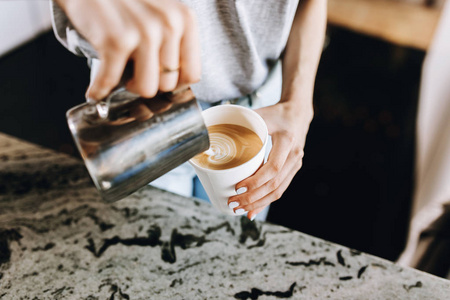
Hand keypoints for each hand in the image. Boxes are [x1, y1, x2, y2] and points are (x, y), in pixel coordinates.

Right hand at [56, 0, 200, 99]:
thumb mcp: (161, 11)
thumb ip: (173, 39)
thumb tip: (176, 81)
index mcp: (184, 19)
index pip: (192, 74)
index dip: (174, 82)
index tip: (160, 79)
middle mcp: (168, 25)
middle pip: (168, 84)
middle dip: (150, 82)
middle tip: (135, 71)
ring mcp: (144, 33)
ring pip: (146, 88)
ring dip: (129, 86)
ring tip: (120, 73)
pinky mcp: (116, 40)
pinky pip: (110, 82)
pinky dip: (99, 90)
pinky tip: (96, 90)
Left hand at [227, 102, 312, 219]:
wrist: (297, 114)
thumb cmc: (276, 114)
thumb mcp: (260, 115)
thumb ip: (241, 124)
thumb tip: (212, 134)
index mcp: (287, 141)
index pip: (272, 168)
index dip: (255, 182)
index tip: (237, 188)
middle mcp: (294, 155)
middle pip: (274, 184)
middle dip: (252, 198)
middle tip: (233, 203)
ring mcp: (295, 165)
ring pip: (278, 191)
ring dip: (258, 203)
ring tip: (240, 209)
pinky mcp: (293, 170)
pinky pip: (280, 190)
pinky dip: (266, 202)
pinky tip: (253, 210)